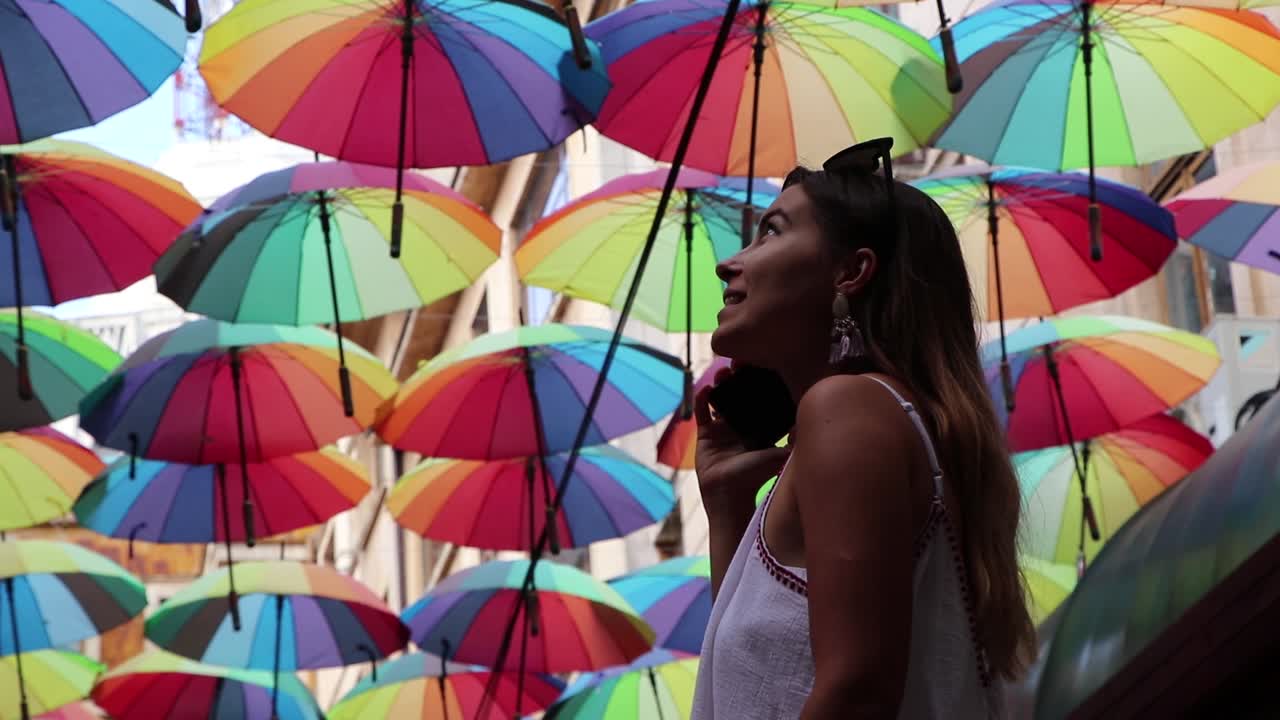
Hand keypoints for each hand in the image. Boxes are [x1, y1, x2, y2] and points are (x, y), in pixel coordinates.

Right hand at [694, 367, 790, 508]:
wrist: (729, 496)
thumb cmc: (755, 477)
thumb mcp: (778, 455)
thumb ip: (794, 440)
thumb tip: (814, 420)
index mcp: (760, 430)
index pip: (761, 402)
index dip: (760, 384)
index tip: (760, 367)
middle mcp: (742, 427)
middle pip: (740, 397)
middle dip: (739, 379)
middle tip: (738, 364)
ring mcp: (722, 430)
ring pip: (721, 401)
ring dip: (721, 385)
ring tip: (722, 373)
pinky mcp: (705, 436)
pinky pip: (701, 414)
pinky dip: (701, 401)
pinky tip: (705, 389)